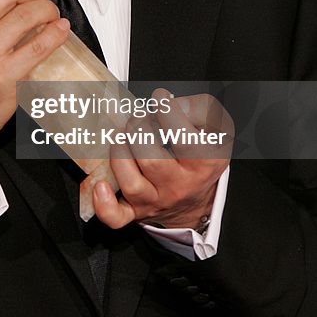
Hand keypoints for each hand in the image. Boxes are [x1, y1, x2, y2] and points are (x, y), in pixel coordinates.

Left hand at [91, 92, 232, 229]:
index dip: (167, 112)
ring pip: (131, 183)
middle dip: (138, 131)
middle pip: (152, 161)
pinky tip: (101, 185)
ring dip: (119, 154)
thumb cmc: (202, 153)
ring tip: (121, 138)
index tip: (160, 99)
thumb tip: (170, 103)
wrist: (197, 195)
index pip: (185, 139)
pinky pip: (117, 217)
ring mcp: (156, 200)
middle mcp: (180, 185)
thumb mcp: (216, 126)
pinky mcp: (135, 211)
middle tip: (137, 119)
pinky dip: (104, 205)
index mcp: (204, 163)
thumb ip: (199, 108)